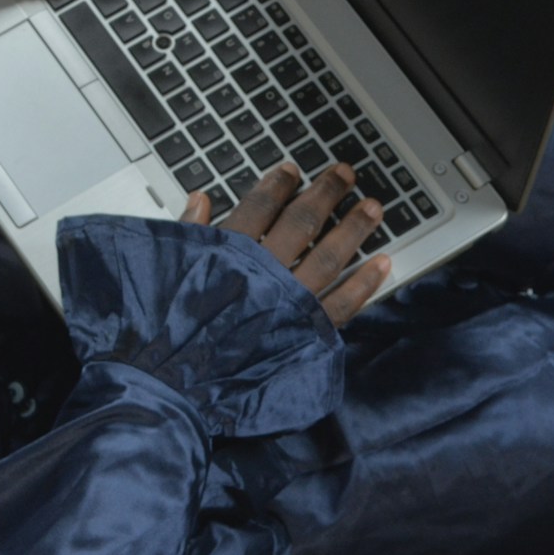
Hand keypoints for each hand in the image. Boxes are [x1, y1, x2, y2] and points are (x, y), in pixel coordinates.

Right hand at [180, 161, 391, 325]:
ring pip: (329, 257)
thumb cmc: (171, 331)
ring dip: (354, 229)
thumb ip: (190, 233)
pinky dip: (364, 283)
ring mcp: (288, 303)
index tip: (292, 171)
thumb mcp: (172, 270)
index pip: (259, 208)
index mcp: (229, 255)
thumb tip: (199, 199)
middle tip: (345, 174)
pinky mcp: (304, 333)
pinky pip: (341, 305)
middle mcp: (264, 273)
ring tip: (373, 207)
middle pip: (301, 223)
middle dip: (326, 194)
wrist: (180, 384)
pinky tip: (383, 262)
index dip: (278, 185)